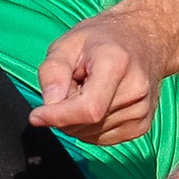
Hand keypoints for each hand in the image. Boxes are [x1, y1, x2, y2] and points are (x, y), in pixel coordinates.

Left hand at [34, 13, 162, 143]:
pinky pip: (101, 139)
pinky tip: (98, 102)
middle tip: (72, 85)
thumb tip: (49, 105)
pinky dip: (90, 126)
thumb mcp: (68, 43)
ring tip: (88, 91)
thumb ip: (53, 72)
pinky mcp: (141, 126)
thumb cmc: (103, 40)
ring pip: (90, 134)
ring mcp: (141, 111)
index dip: (58, 116)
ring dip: (77, 120)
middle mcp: (135, 89)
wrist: (142, 40)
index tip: (37, 116)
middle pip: (85, 123)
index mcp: (117, 63)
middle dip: (64, 112)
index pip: (87, 108)